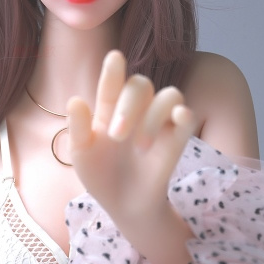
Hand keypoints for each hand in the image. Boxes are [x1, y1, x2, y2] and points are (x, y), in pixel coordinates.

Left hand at [67, 50, 193, 227]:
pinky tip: (180, 117)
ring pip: (168, 94)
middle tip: (116, 136)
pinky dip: (185, 113)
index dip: (114, 70)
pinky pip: (187, 116)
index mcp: (110, 108)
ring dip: (153, 116)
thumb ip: (78, 128)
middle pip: (141, 85)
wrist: (122, 206)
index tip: (114, 57)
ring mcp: (158, 122)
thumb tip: (75, 100)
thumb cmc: (99, 174)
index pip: (113, 83)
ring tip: (139, 147)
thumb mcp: (81, 154)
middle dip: (128, 106)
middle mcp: (136, 109)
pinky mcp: (177, 139)